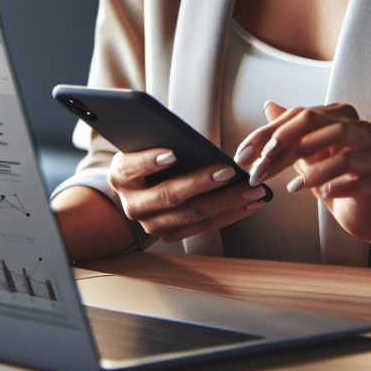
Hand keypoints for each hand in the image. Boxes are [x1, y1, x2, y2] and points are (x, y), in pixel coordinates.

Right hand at [107, 148, 268, 243]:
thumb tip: (182, 136)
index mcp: (120, 176)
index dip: (150, 161)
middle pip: (170, 196)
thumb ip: (155, 137)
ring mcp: (152, 224)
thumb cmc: (145, 156)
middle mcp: (133, 205)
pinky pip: (204, 226)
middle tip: (229, 173)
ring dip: (226, 202)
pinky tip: (248, 203)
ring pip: (192, 215)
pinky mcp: (171, 234)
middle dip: (203, 183)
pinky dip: (229, 214)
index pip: (133, 167)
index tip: (172, 152)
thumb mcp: (143, 143)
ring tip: (250, 190)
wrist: (137, 187)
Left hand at [233, 101, 370, 239]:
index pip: (301, 115)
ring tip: (294, 186)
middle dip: (287, 144)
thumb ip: (287, 132)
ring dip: (314, 170)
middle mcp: (359, 128)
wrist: (364, 207)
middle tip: (264, 165)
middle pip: (321, 125)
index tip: (245, 154)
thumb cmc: (332, 175)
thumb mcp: (304, 152)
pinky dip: (336, 187)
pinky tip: (321, 195)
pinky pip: (359, 181)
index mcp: (340, 115)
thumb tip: (268, 105)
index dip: (270, 133)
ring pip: (344, 154)